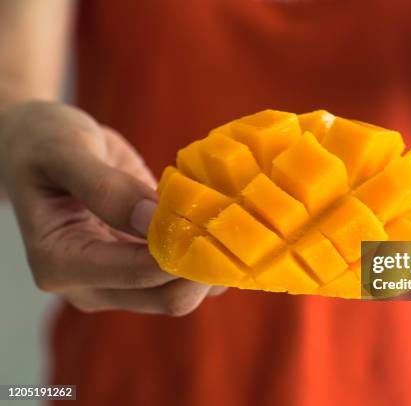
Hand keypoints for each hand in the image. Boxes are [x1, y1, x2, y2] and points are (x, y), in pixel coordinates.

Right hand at [0, 101, 224, 315]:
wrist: (41, 147)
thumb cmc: (43, 143)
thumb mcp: (63, 152)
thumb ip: (104, 187)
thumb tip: (154, 220)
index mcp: (60, 263)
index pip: (137, 275)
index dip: (182, 253)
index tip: (214, 220)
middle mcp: (91, 286)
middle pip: (167, 299)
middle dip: (205, 268)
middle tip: (234, 223)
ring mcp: (119, 283)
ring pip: (182, 293)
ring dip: (211, 264)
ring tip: (232, 221)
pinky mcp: (141, 270)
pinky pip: (184, 277)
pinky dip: (207, 256)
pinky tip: (219, 224)